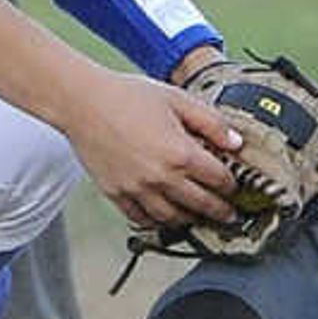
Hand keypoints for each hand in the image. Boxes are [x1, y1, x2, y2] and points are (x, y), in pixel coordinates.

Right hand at [57, 65, 245, 237]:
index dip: (232, 185)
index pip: (219, 180)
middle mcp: (161, 177)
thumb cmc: (126, 96)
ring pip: (173, 218)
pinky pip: (142, 218)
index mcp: (181, 153)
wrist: (82, 102)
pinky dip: (157, 222)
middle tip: (229, 215)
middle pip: (201, 205)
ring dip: (191, 221)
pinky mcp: (117, 193)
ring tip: (199, 218)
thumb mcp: (177, 99)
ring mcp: (138, 189)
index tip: (234, 186)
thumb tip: (235, 142)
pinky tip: (165, 217)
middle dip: (220, 211)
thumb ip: (211, 122)